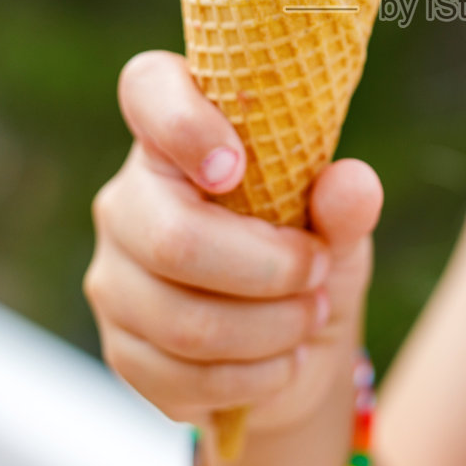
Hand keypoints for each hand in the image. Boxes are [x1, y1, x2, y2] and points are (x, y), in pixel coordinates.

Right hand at [84, 50, 382, 433]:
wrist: (296, 348)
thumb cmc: (310, 257)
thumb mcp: (341, 228)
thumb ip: (345, 204)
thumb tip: (350, 184)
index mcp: (180, 140)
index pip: (148, 90)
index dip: (182, 122)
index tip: (237, 168)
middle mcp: (130, 200)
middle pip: (174, 238)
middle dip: (268, 269)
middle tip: (319, 272)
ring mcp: (116, 277)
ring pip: (183, 320)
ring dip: (270, 329)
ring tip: (312, 316)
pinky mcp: (123, 349)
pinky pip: (182, 375)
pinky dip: (253, 376)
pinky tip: (284, 360)